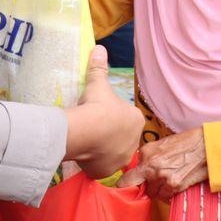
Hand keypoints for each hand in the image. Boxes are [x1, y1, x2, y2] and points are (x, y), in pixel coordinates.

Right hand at [62, 47, 142, 178]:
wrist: (85, 131)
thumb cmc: (97, 106)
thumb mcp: (98, 85)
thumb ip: (99, 68)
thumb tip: (99, 48)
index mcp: (136, 121)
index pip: (127, 118)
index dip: (113, 116)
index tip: (100, 114)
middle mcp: (134, 142)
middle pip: (120, 137)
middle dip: (110, 134)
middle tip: (93, 128)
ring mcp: (120, 159)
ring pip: (112, 154)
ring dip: (103, 150)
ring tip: (88, 142)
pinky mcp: (106, 171)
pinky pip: (100, 167)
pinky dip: (93, 163)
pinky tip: (84, 156)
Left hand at [117, 127, 208, 201]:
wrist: (208, 145)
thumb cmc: (189, 142)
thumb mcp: (164, 143)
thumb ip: (150, 156)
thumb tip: (141, 167)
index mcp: (146, 152)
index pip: (127, 175)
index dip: (128, 182)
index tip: (130, 185)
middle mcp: (151, 165)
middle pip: (136, 186)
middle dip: (141, 187)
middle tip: (148, 186)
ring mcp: (162, 176)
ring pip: (152, 193)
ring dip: (158, 191)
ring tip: (169, 182)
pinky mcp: (174, 185)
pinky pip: (165, 197)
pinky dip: (169, 195)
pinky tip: (176, 186)